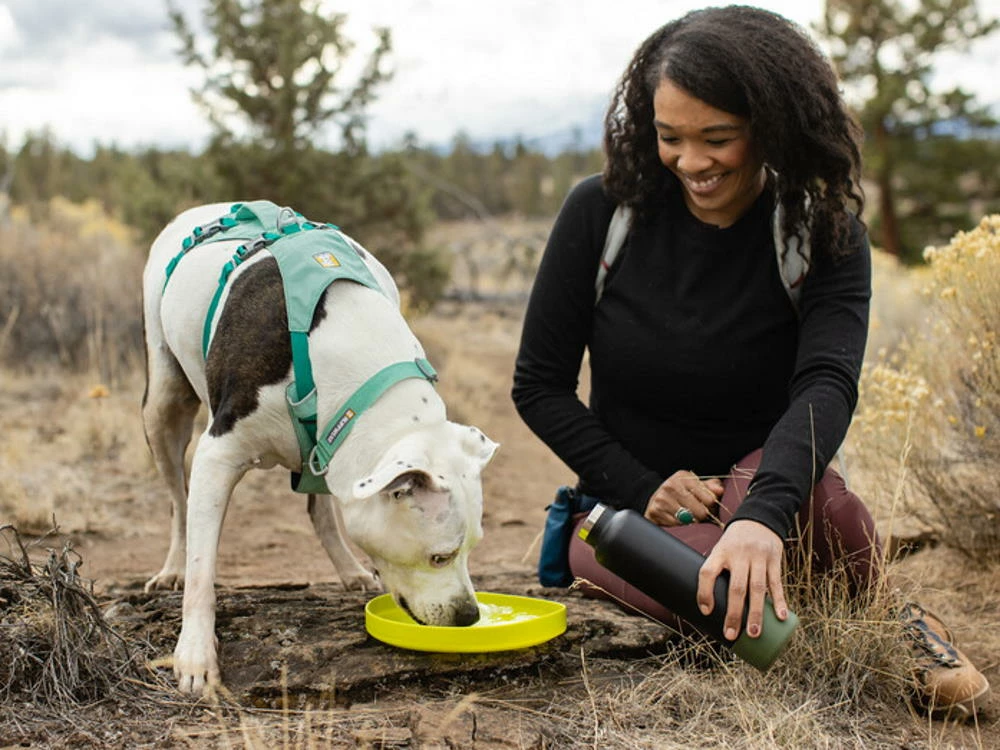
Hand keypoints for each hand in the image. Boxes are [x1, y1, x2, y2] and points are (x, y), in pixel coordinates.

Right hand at [644, 470, 723, 525]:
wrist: (656, 497)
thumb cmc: (682, 492)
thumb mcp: (696, 485)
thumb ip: (711, 487)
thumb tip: (720, 490)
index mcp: (684, 477)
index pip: (709, 498)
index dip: (712, 506)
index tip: (710, 507)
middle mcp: (670, 486)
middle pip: (700, 512)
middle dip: (702, 516)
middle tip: (700, 515)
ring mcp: (661, 499)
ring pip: (688, 520)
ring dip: (691, 521)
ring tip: (689, 516)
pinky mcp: (654, 511)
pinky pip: (676, 525)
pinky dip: (679, 525)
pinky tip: (678, 519)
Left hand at [696, 520, 787, 640]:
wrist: (759, 518)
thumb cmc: (735, 543)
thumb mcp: (721, 550)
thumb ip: (718, 572)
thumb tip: (710, 607)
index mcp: (720, 552)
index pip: (707, 572)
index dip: (704, 592)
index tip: (706, 612)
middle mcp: (738, 554)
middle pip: (736, 587)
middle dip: (734, 614)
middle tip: (731, 635)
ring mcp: (758, 557)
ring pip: (757, 588)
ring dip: (756, 613)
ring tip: (754, 633)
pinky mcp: (774, 560)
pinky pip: (776, 583)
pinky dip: (779, 601)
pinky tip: (780, 617)